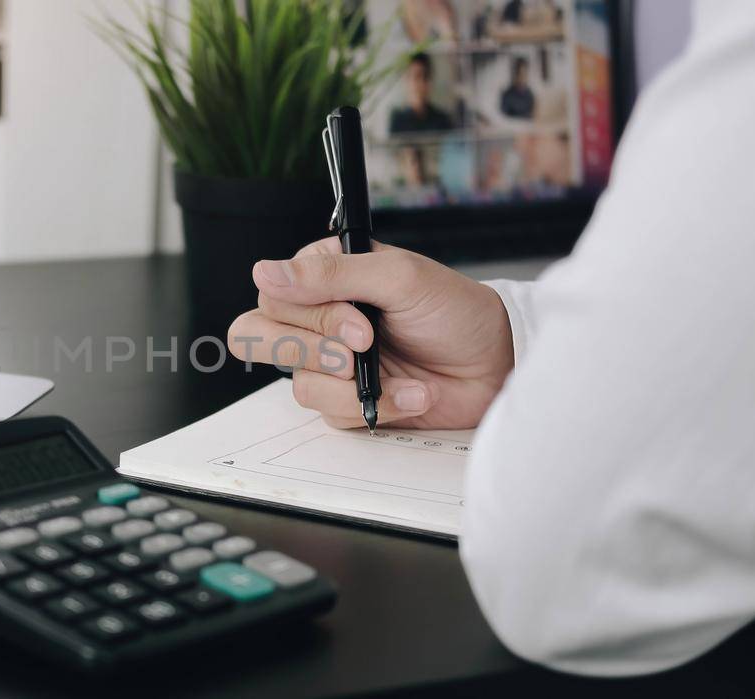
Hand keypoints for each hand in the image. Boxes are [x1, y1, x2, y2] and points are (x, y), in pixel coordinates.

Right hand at [227, 238, 514, 429]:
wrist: (495, 366)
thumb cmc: (455, 312)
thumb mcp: (398, 277)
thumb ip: (330, 275)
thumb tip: (265, 272)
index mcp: (325, 277)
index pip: (273, 295)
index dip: (309, 315)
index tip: (359, 321)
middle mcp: (319, 319)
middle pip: (258, 337)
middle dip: (310, 350)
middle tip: (361, 351)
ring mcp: (331, 363)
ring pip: (298, 383)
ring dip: (351, 385)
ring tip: (399, 376)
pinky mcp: (347, 402)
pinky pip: (331, 414)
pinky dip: (377, 407)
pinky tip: (411, 394)